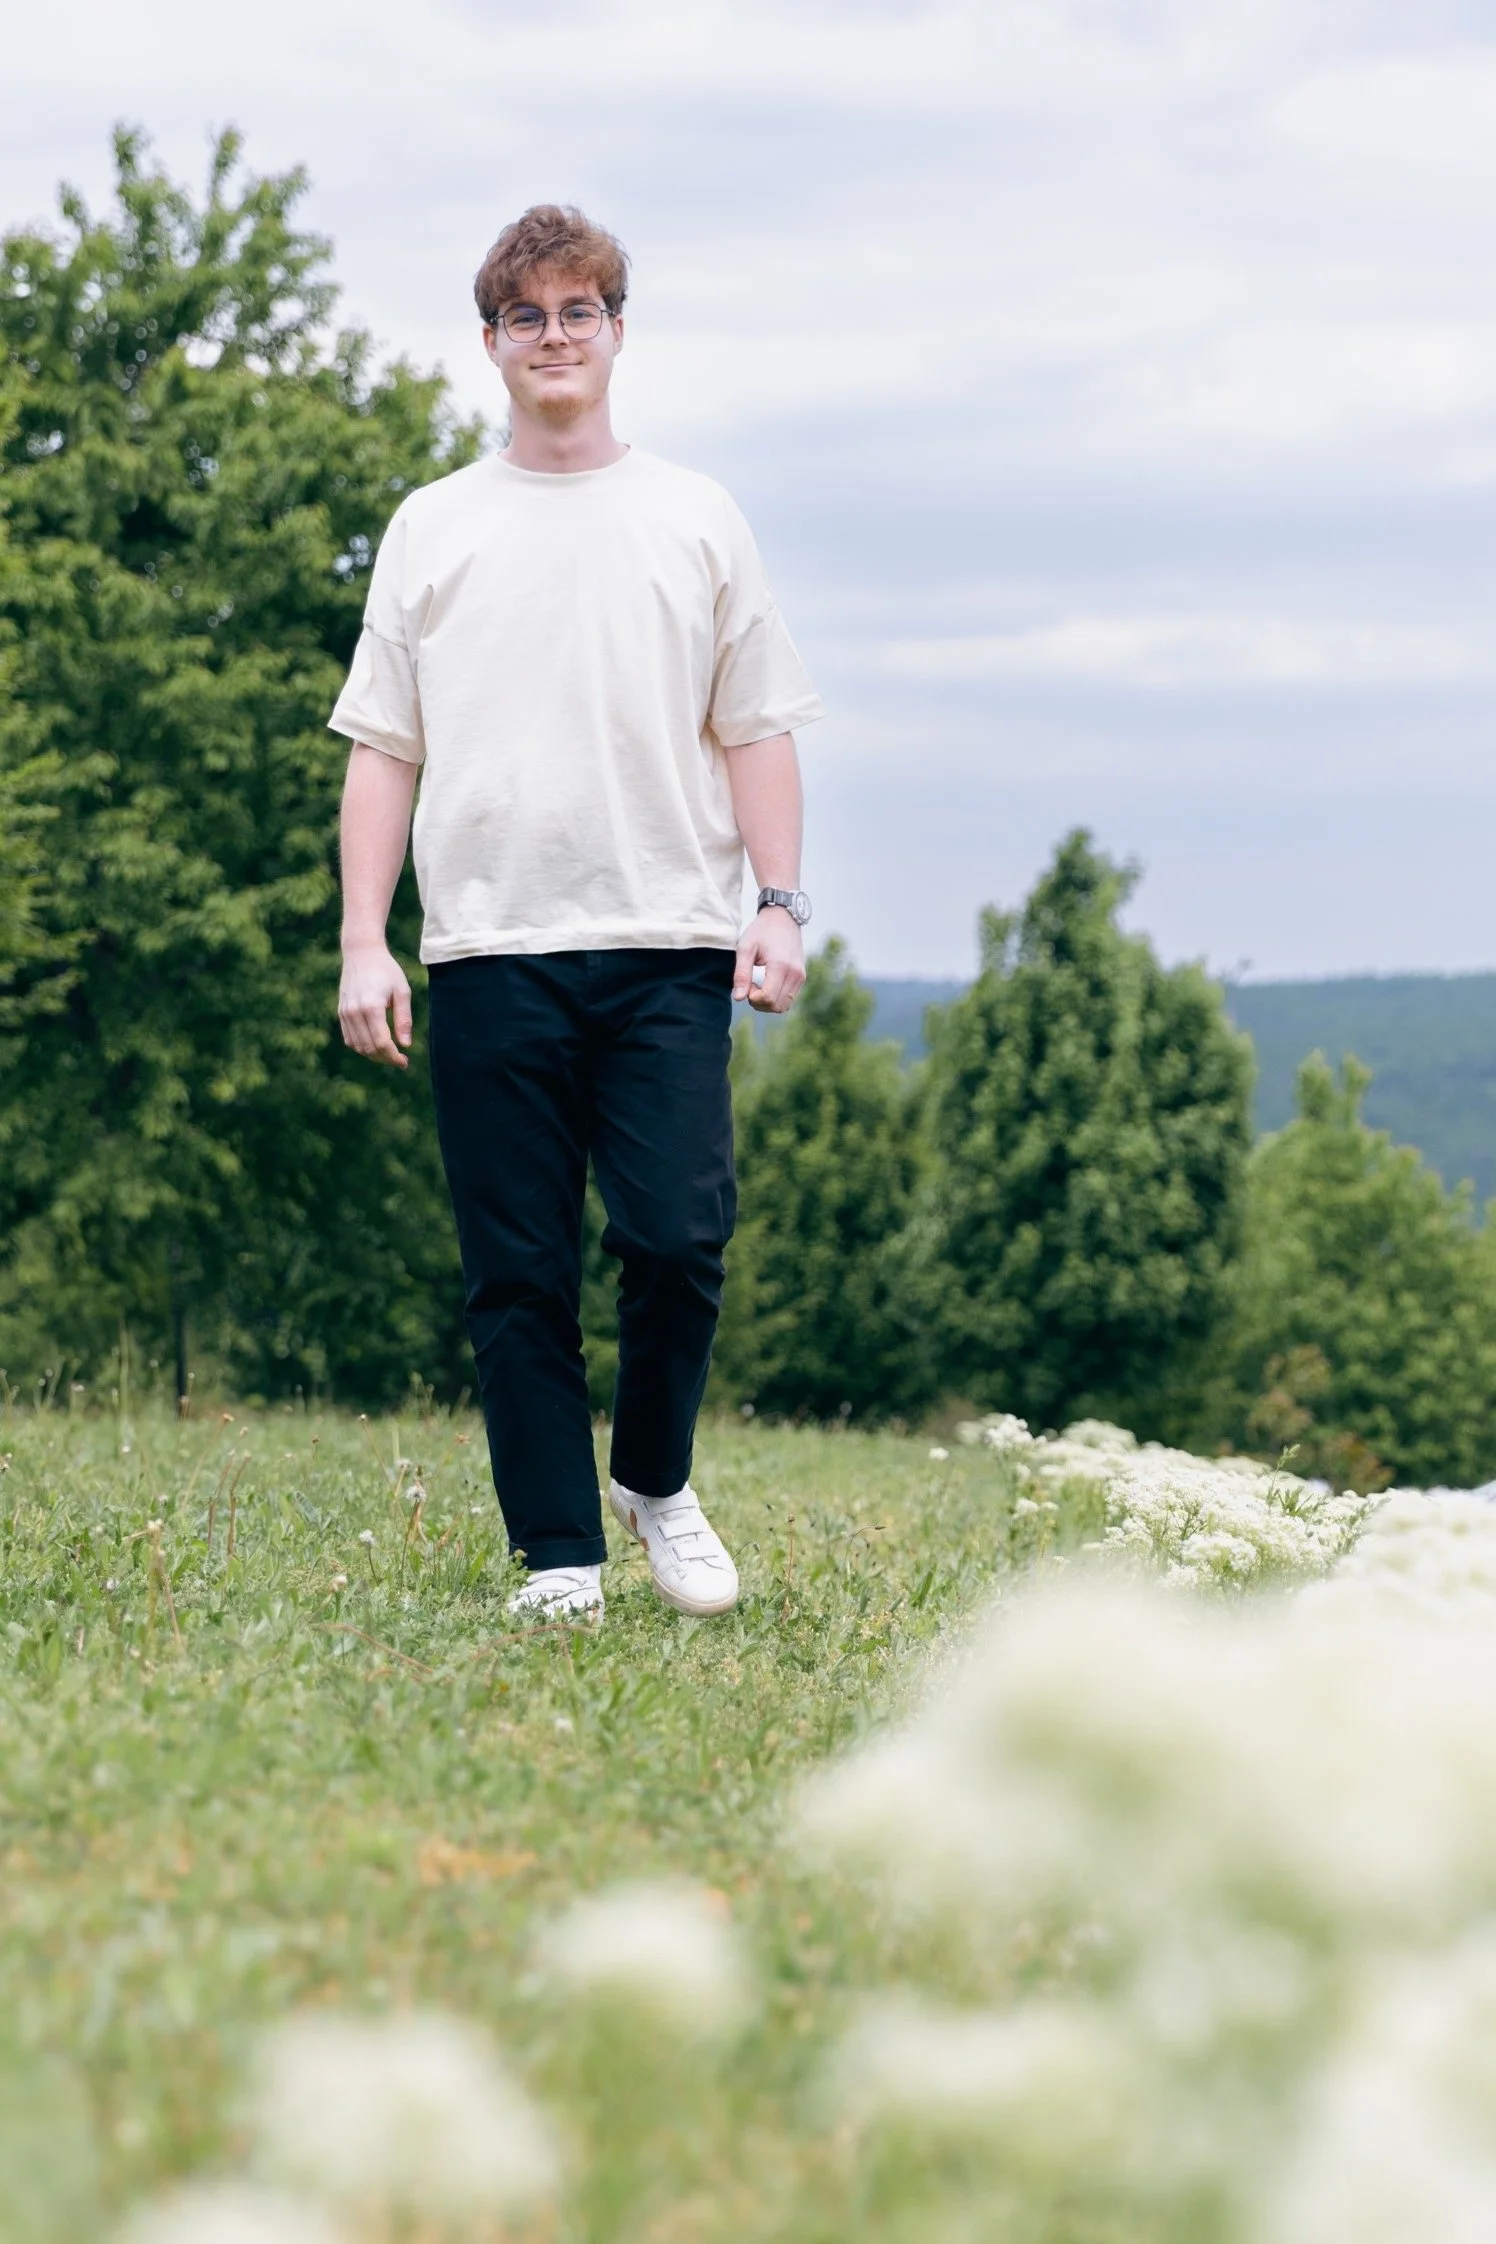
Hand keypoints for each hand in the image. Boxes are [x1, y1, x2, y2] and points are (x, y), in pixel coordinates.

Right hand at [338, 942, 412, 1066]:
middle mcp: (355, 1012)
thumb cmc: (386, 970)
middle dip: (386, 1058)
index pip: (382, 1043)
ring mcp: (345, 1013)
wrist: (361, 953)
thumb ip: (404, 1019)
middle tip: (400, 1059)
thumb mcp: (402, 991)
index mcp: (372, 1007)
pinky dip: (362, 1047)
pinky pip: (349, 1039)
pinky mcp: (341, 1012)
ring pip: (358, 1047)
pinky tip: (375, 1045)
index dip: (394, 1057)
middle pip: (369, 1048)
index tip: (405, 1062)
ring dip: (374, 1055)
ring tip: (389, 1053)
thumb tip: (406, 1045)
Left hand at [733, 908, 805, 1012]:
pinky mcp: (802, 977)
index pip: (768, 998)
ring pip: (784, 1006)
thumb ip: (741, 974)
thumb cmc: (761, 931)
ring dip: (768, 1003)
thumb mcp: (745, 948)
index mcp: (780, 965)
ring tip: (758, 986)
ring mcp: (801, 976)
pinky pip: (789, 999)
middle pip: (777, 1006)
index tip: (747, 985)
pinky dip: (776, 999)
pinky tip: (767, 985)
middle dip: (759, 1003)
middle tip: (750, 986)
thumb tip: (738, 998)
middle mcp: (795, 973)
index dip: (753, 998)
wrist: (783, 918)